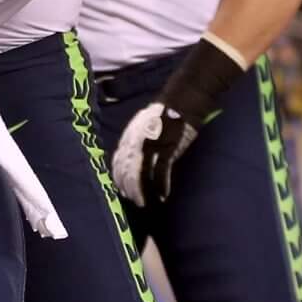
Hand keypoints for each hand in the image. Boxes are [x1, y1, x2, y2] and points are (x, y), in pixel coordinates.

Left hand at [108, 37, 244, 203]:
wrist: (183, 99)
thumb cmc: (165, 111)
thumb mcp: (143, 123)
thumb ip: (136, 138)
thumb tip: (131, 154)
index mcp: (129, 135)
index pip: (118, 161)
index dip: (118, 177)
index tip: (120, 188)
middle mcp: (136, 142)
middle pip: (127, 171)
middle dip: (129, 188)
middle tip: (133, 200)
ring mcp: (151, 146)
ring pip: (140, 175)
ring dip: (142, 192)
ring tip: (144, 203)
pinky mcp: (168, 149)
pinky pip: (161, 173)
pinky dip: (161, 187)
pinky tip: (163, 196)